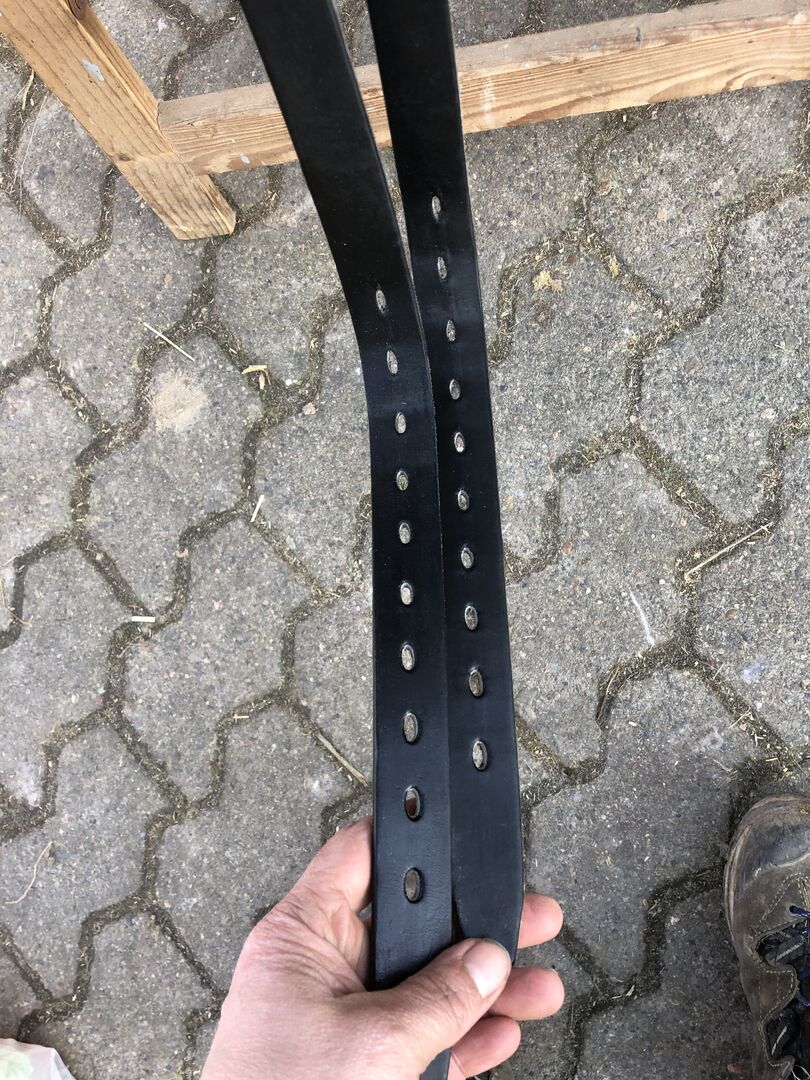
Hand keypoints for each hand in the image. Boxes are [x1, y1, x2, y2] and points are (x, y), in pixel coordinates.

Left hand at [202, 817, 563, 1078]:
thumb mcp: (373, 1044)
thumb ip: (439, 998)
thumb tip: (487, 960)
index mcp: (300, 938)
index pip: (359, 858)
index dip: (411, 839)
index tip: (460, 832)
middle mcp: (318, 970)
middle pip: (408, 926)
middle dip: (473, 926)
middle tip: (529, 914)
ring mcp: (339, 1020)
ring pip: (423, 986)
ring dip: (483, 989)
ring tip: (539, 985)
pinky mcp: (356, 1066)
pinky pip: (419, 1036)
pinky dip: (463, 1036)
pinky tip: (504, 1030)